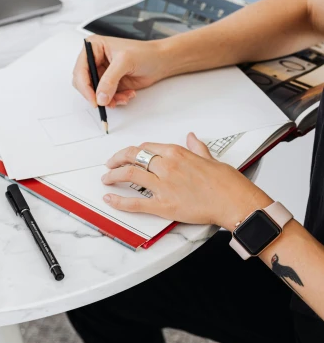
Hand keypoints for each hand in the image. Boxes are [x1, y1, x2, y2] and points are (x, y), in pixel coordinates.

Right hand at [72, 35, 172, 108]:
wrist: (160, 62)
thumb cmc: (145, 53)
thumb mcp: (124, 62)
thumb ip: (110, 80)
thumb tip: (100, 97)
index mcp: (93, 47)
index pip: (80, 70)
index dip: (85, 86)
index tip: (93, 99)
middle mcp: (95, 60)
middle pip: (84, 83)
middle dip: (96, 94)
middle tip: (105, 103)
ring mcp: (102, 73)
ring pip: (94, 93)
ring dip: (108, 99)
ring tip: (122, 97)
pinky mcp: (109, 84)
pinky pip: (105, 97)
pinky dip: (115, 100)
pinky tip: (127, 95)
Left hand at [100, 133, 272, 229]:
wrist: (235, 202)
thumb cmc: (227, 183)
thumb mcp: (211, 159)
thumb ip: (197, 148)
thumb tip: (192, 138)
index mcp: (177, 153)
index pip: (146, 147)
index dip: (133, 151)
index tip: (127, 155)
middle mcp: (167, 166)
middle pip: (132, 157)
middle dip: (117, 159)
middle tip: (110, 164)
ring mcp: (163, 185)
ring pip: (129, 175)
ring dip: (113, 176)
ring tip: (106, 178)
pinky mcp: (163, 204)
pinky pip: (135, 202)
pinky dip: (119, 201)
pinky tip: (110, 199)